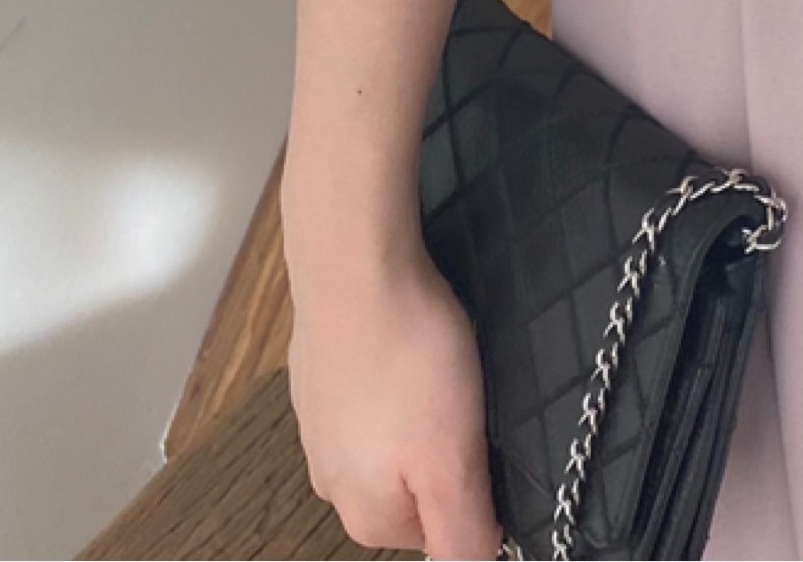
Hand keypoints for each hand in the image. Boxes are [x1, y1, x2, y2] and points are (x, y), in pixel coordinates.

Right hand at [287, 233, 500, 560]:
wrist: (355, 269)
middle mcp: (332, 482)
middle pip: (413, 488)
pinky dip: (396, 377)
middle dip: (444, 450)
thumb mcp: (453, 462)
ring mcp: (319, 427)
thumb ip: (461, 532)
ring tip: (436, 369)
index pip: (438, 534)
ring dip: (421, 413)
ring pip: (392, 440)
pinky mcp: (320, 378)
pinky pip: (372, 395)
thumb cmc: (409, 361)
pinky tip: (408, 347)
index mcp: (364, 515)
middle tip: (463, 400)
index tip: (483, 441)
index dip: (474, 489)